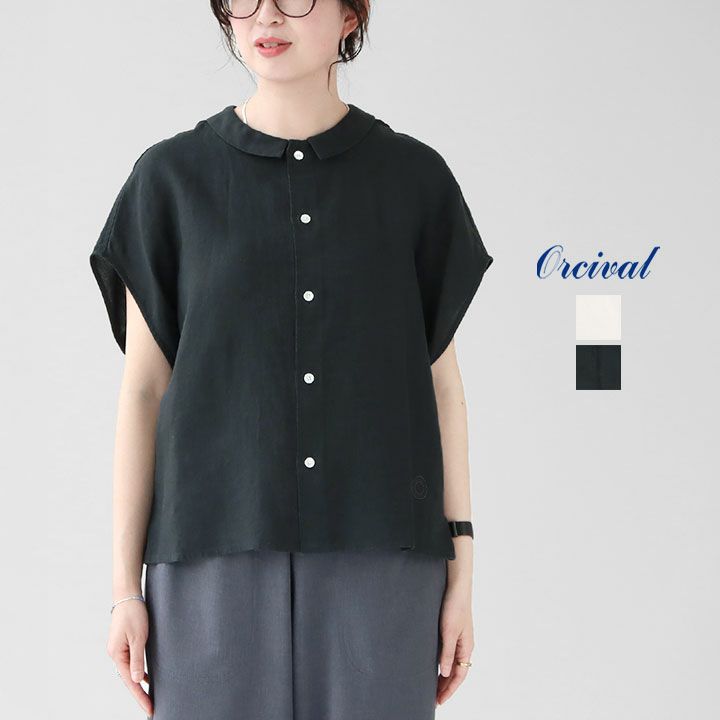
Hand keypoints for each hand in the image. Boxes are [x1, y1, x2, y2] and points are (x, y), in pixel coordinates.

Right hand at [106, 599, 152, 716]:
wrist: (128, 595)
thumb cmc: (133, 613)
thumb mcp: (139, 637)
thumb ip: (137, 659)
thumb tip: (137, 680)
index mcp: (117, 654)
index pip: (130, 681)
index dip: (140, 696)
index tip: (149, 708)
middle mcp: (115, 654)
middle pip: (128, 679)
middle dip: (139, 694)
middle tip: (151, 708)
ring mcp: (119, 649)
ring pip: (130, 672)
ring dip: (139, 684)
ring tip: (149, 697)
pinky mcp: (124, 644)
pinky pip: (132, 662)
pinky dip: (139, 671)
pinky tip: (147, 678)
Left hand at [436, 578, 473, 705]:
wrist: (456, 586)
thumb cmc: (455, 606)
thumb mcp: (449, 631)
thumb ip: (447, 652)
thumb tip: (446, 673)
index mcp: (466, 647)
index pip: (459, 675)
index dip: (449, 689)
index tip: (439, 700)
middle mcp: (464, 645)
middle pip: (457, 672)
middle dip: (447, 686)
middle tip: (434, 698)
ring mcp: (459, 638)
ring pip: (453, 663)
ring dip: (445, 676)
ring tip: (434, 687)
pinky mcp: (453, 631)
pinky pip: (449, 654)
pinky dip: (444, 663)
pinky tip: (436, 666)